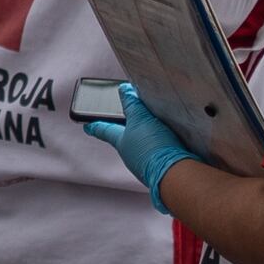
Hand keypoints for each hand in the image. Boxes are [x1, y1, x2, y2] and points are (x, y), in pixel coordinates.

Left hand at [78, 83, 197, 205]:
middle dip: (127, 128)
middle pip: (126, 138)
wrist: (175, 173)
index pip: (105, 130)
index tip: (87, 126)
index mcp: (121, 143)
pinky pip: (159, 153)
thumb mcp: (140, 120)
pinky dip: (162, 145)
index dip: (97, 126)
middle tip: (127, 118)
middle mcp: (132, 155)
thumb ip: (132, 105)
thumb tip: (123, 90)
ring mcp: (147, 162)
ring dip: (147, 136)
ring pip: (143, 146)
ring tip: (156, 124)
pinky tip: (170, 139)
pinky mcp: (163, 166)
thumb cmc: (153, 147)